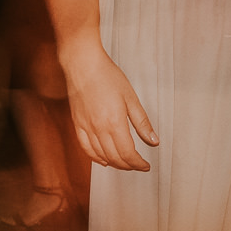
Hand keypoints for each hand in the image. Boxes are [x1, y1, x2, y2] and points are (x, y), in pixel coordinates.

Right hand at [64, 50, 157, 170]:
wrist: (82, 64)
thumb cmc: (108, 76)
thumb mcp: (131, 98)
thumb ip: (142, 122)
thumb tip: (153, 141)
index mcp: (115, 123)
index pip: (128, 153)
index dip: (138, 163)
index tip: (146, 166)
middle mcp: (99, 128)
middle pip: (115, 157)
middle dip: (128, 165)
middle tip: (138, 165)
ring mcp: (86, 127)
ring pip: (100, 155)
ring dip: (114, 164)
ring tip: (124, 164)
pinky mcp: (77, 123)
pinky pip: (85, 148)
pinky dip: (95, 158)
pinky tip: (103, 160)